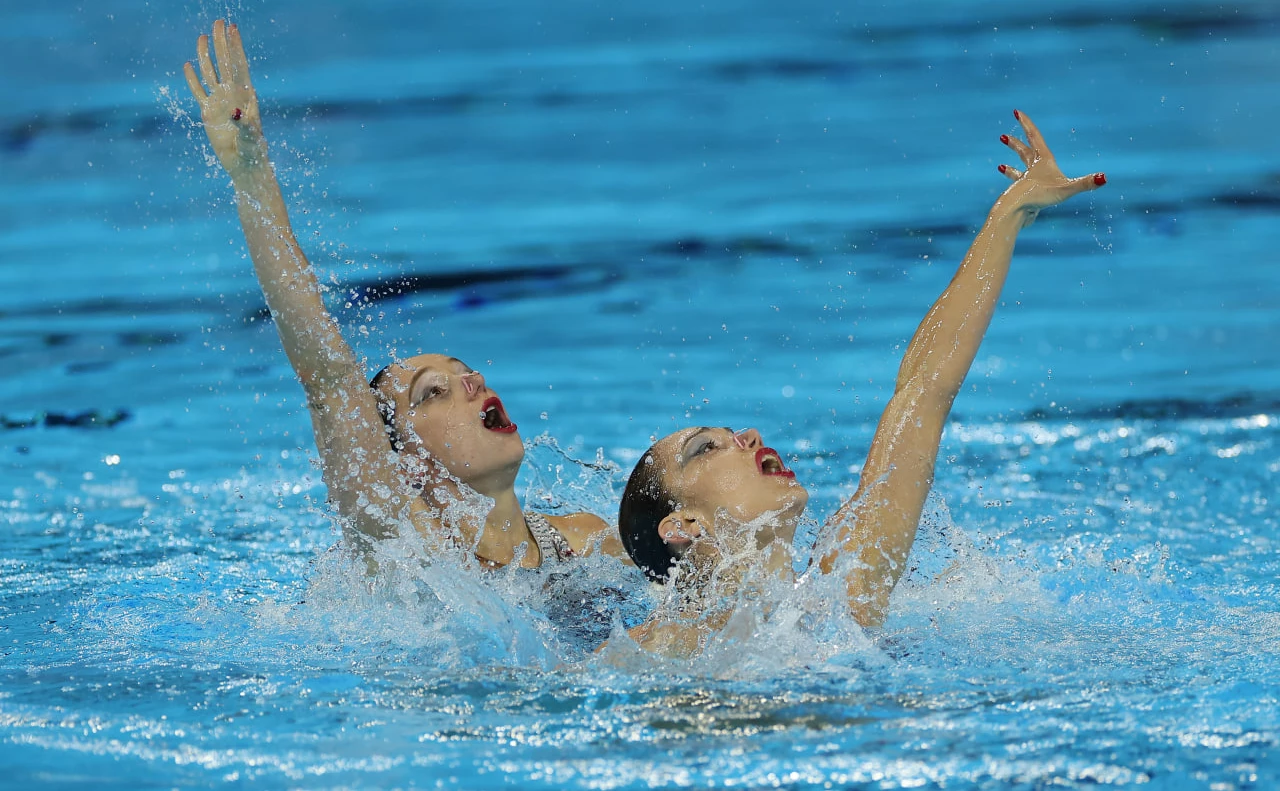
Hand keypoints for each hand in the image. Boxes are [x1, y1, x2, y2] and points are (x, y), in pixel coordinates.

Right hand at [183, 20, 268, 180]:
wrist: (245, 166)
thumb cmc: (252, 152)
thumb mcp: (250, 139)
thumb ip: (244, 125)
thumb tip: (236, 113)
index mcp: (245, 96)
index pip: (239, 65)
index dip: (235, 46)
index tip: (232, 28)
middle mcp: (232, 95)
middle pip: (225, 63)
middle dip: (222, 43)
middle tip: (218, 22)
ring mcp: (219, 102)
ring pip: (210, 73)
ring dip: (206, 55)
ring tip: (203, 36)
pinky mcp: (208, 113)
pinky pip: (198, 91)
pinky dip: (192, 79)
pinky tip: (188, 65)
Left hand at [997, 110, 1105, 225]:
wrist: (1016, 212)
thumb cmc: (1039, 197)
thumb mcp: (1066, 189)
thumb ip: (1085, 184)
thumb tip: (1103, 178)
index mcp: (1042, 161)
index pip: (1034, 137)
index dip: (1027, 124)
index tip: (1017, 112)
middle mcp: (1032, 170)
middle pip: (1023, 153)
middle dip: (1015, 143)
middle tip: (1003, 137)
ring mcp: (1025, 184)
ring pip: (1018, 173)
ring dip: (1010, 169)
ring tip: (1000, 166)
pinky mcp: (1023, 197)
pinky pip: (1022, 192)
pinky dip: (1020, 191)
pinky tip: (1019, 195)